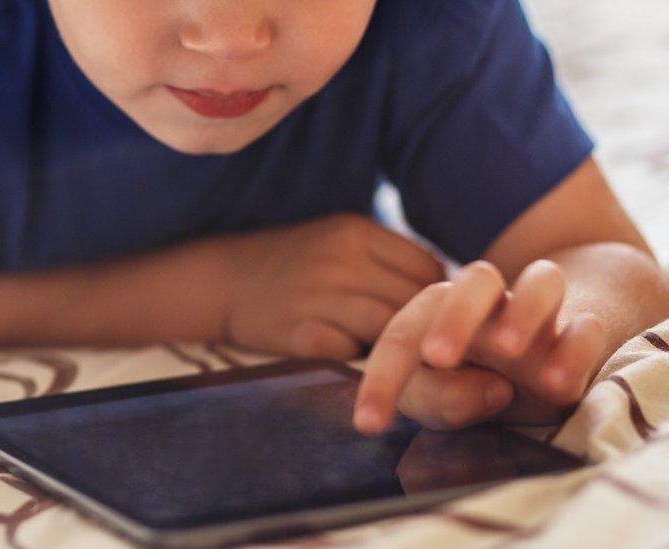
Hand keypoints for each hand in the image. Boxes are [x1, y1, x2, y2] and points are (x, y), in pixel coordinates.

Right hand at [226, 214, 445, 359]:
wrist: (224, 279)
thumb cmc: (295, 265)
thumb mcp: (339, 243)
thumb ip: (388, 260)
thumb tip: (452, 298)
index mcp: (355, 230)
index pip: (427, 268)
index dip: (438, 299)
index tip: (434, 319)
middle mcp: (337, 259)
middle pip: (412, 301)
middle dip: (427, 329)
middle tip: (431, 351)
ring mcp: (315, 296)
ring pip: (388, 331)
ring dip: (398, 351)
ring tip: (400, 363)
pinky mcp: (298, 335)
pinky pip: (351, 355)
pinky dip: (361, 365)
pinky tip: (358, 366)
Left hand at [354, 260, 608, 433]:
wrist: (552, 359)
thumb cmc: (476, 382)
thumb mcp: (441, 399)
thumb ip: (438, 398)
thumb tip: (485, 391)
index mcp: (441, 315)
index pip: (405, 333)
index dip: (383, 377)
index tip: (368, 424)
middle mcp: (492, 308)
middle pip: (475, 280)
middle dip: (455, 316)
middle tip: (436, 356)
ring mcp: (543, 317)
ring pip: (541, 281)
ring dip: (523, 313)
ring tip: (508, 352)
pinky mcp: (586, 335)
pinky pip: (588, 327)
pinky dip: (575, 351)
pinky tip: (556, 385)